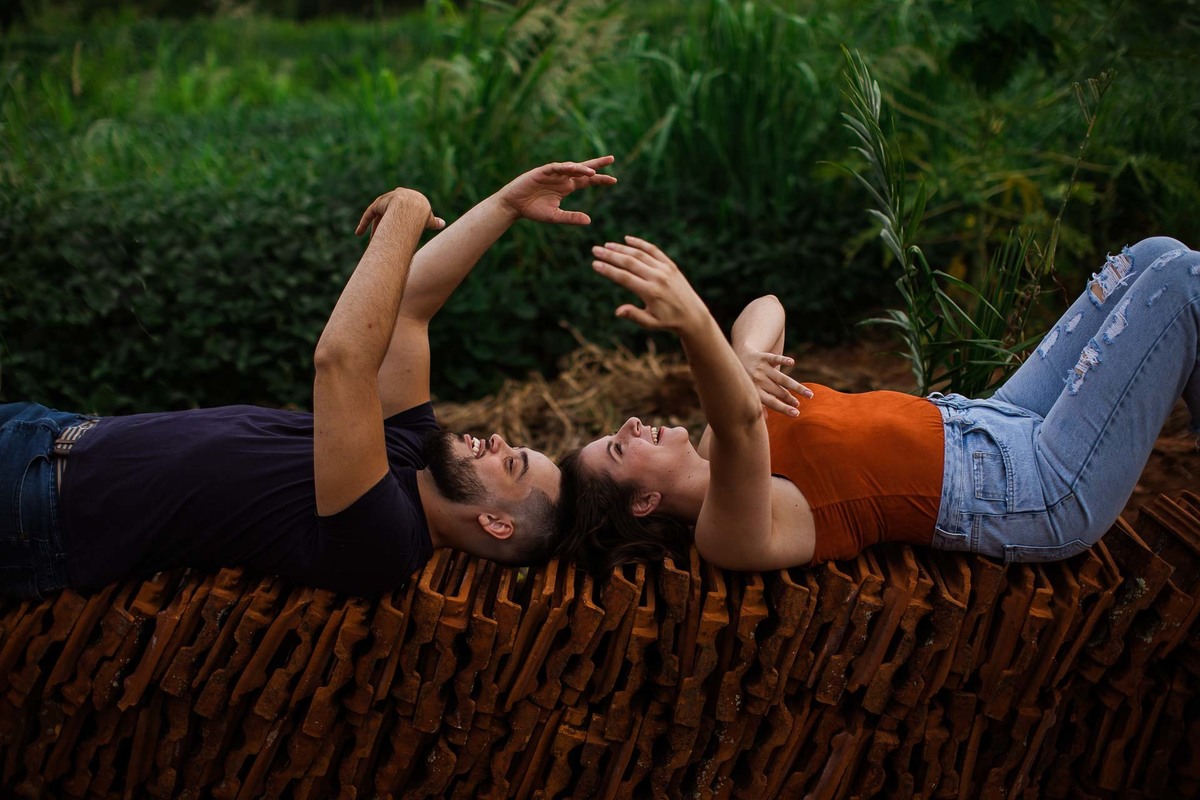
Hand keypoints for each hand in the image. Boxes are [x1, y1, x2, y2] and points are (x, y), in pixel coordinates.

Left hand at [355, 188, 445, 235]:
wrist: (414, 208)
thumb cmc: (423, 214)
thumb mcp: (428, 219)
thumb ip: (433, 221)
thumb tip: (442, 223)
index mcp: (408, 198)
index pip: (401, 211)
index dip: (398, 222)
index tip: (396, 232)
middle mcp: (396, 196)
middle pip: (389, 214)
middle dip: (385, 227)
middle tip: (382, 241)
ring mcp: (387, 199)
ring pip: (380, 216)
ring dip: (375, 229)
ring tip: (372, 242)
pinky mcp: (378, 204)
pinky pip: (370, 214)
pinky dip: (364, 224)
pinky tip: (358, 233)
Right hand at [499, 156, 616, 224]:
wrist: (513, 206)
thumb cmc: (533, 210)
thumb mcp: (555, 216)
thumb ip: (571, 217)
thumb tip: (589, 221)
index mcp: (566, 187)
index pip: (587, 181)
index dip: (599, 180)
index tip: (614, 180)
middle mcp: (562, 178)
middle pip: (583, 169)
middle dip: (596, 164)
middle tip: (611, 158)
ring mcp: (552, 173)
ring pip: (570, 167)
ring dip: (581, 169)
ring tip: (592, 173)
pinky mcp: (542, 172)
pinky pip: (556, 168)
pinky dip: (565, 168)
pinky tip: (574, 169)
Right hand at [590, 236, 709, 334]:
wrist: (693, 315)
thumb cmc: (668, 321)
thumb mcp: (650, 323)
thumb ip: (634, 315)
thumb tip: (618, 311)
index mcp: (650, 292)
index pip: (624, 278)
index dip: (608, 270)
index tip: (595, 264)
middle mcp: (657, 278)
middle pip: (629, 262)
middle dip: (610, 255)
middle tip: (595, 250)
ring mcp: (664, 269)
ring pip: (640, 254)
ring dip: (622, 248)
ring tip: (606, 245)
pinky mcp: (670, 265)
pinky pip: (653, 250)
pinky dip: (640, 243)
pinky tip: (627, 239)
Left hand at [737, 348, 811, 415]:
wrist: (739, 357)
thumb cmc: (746, 379)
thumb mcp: (749, 392)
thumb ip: (758, 404)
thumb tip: (764, 421)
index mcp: (755, 391)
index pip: (772, 402)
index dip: (784, 408)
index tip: (796, 414)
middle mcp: (758, 380)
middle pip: (779, 391)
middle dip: (790, 399)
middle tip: (799, 404)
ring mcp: (762, 368)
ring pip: (782, 378)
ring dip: (796, 386)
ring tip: (808, 394)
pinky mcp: (764, 357)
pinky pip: (775, 359)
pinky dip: (783, 360)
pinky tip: (792, 363)